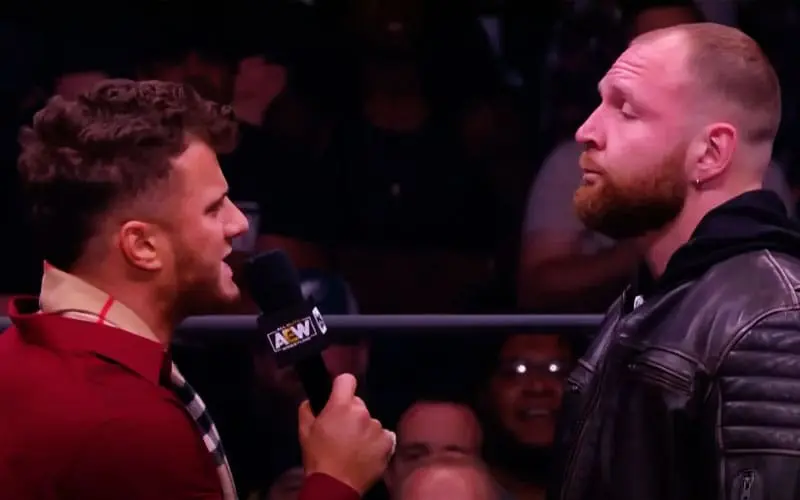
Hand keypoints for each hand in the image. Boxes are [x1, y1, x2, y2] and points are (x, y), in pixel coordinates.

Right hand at [298, 373, 394, 494]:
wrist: (336, 486)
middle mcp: (362, 412)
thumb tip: (311, 401)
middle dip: (351, 414)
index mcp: (341, 406)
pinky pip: (383, 435)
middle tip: (342, 431)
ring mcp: (377, 427)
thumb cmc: (318, 458)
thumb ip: (307, 410)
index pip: (347, 379)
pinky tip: (366, 453)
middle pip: (358, 404)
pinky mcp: (388, 442)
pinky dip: (376, 442)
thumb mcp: (304, 432)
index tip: (338, 397)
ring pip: (370, 421)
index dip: (341, 387)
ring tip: (354, 447)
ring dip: (364, 429)